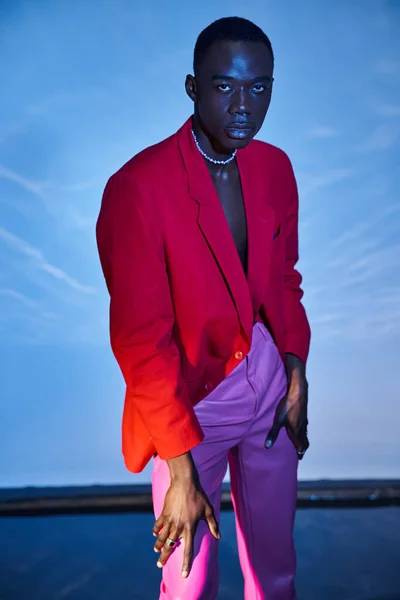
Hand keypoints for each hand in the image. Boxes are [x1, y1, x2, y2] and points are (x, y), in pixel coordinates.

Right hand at [153, 454, 219, 577]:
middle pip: (170, 546)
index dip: (186, 563)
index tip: (183, 575)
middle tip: (160, 565)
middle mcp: (179, 526)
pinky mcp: (164, 513)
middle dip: (164, 558)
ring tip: (157, 550)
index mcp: (190, 527)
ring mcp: (170, 520)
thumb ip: (213, 524)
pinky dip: (155, 531)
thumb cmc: (198, 495)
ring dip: (158, 545)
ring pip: (161, 538)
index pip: (188, 550)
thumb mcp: (208, 509)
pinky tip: (155, 534)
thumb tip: (218, 536)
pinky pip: (158, 525)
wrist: (184, 481)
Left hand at [265, 353, 308, 458]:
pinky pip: (305, 425)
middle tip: (301, 453)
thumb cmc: (287, 406)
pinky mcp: (304, 413)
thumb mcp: (278, 420)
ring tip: (302, 442)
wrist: (298, 391)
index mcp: (297, 430)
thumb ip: (273, 433)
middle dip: (303, 447)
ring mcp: (304, 420)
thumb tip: (267, 446)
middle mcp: (302, 427)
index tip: (299, 457)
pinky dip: (304, 431)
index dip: (299, 451)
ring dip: (304, 439)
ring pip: (306, 432)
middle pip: (305, 440)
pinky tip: (301, 427)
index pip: (300, 445)